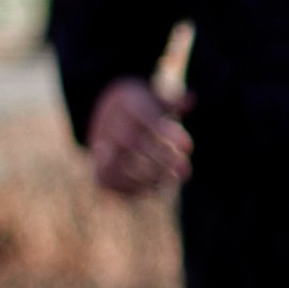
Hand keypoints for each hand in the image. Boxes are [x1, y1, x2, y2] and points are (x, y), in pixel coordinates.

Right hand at [88, 77, 192, 196]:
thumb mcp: (157, 98)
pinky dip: (130, 188)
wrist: (108, 113)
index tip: (189, 147)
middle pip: (131, 143)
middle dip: (161, 159)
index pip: (145, 118)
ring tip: (172, 179)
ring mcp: (100, 144)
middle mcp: (109, 123)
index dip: (166, 133)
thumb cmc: (142, 106)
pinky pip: (107, 180)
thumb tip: (191, 99)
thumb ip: (174, 102)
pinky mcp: (97, 164)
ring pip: (118, 164)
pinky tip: (155, 188)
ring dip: (148, 176)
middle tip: (185, 171)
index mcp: (127, 103)